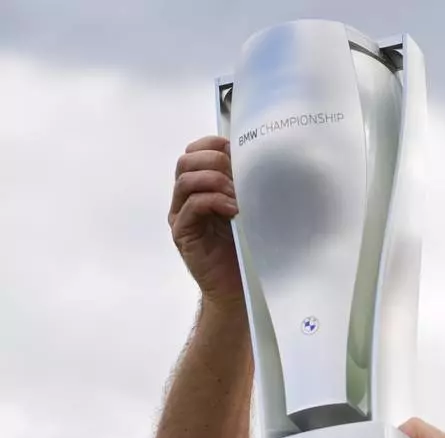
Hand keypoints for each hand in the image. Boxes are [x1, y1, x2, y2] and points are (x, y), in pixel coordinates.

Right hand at [168, 135, 243, 303]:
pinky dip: (214, 201)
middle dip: (214, 161)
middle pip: (186, 161)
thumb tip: (263, 160)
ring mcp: (181, 215)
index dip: (213, 145)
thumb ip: (245, 186)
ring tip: (238, 194)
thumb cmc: (245, 247)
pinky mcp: (182, 233)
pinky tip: (234, 210)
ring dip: (215, 181)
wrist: (238, 286)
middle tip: (238, 175)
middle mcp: (184, 199)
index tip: (237, 149)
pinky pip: (192, 206)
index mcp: (199, 188)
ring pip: (186, 180)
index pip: (195, 152)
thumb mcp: (248, 209)